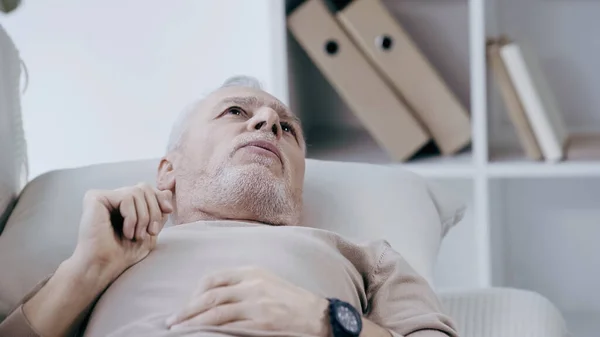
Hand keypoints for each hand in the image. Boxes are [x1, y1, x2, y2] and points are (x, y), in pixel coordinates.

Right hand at [73, 183, 172, 275]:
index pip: (147, 189)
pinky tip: (126, 232)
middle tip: (152, 231)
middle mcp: (111, 197)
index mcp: (123, 204)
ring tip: (138, 235)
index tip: (168, 211)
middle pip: (144, 188)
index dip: (160, 198)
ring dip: (143, 217)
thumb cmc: (125, 253)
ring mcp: (102, 196)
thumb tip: (168, 191)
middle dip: (154, 210)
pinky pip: (126, 197)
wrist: (105, 266)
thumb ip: (158, 211)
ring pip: (137, 192)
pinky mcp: (94, 197)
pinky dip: (132, 217)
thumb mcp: (150, 230)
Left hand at [165, 267, 329, 335]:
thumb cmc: (292, 300)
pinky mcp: (260, 323)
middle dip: (187, 308)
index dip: (195, 292)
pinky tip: (199, 333)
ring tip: (177, 329)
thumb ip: (243, 284)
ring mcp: (256, 305)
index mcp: (252, 272)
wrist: (318, 316)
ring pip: (214, 312)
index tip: (187, 303)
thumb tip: (215, 294)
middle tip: (172, 320)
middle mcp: (252, 285)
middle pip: (210, 295)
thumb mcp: (267, 282)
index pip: (214, 278)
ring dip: (192, 321)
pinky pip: (228, 327)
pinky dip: (209, 330)